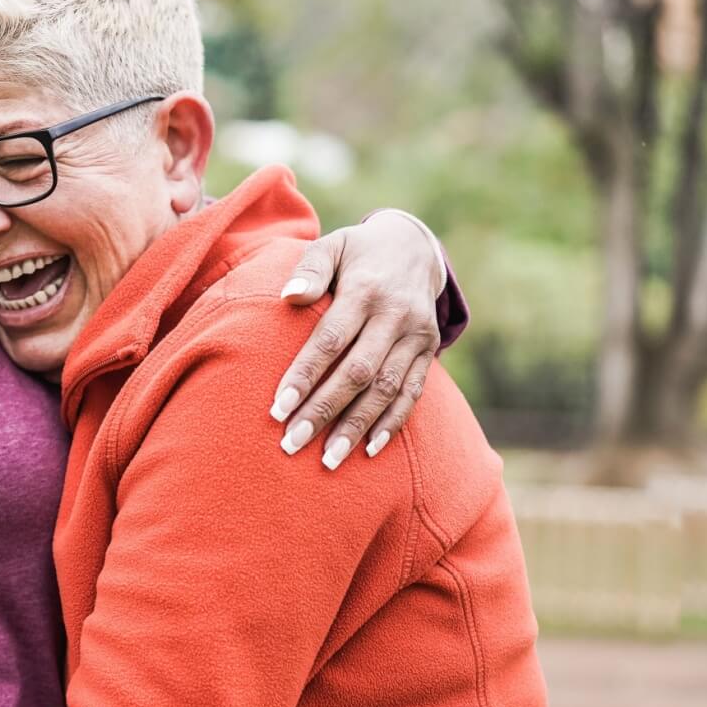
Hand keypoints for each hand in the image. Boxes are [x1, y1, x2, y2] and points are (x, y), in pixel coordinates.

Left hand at [270, 211, 443, 468]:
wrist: (415, 248)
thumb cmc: (357, 254)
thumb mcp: (333, 246)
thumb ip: (310, 269)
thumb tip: (289, 297)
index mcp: (366, 290)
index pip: (331, 340)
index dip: (304, 375)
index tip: (277, 408)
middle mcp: (395, 316)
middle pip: (357, 372)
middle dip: (323, 411)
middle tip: (291, 444)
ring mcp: (417, 336)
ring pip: (386, 390)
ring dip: (356, 428)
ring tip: (327, 460)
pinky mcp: (429, 351)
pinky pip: (412, 393)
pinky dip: (391, 423)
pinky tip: (369, 450)